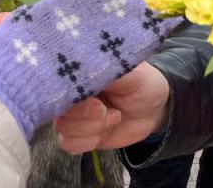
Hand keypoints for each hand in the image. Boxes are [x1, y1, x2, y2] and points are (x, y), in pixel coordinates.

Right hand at [0, 0, 179, 141]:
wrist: (155, 104)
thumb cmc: (134, 68)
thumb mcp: (115, 47)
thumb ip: (87, 36)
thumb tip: (67, 6)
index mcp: (60, 53)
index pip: (17, 46)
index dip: (3, 51)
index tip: (12, 56)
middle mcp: (54, 80)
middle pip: (28, 92)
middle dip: (66, 99)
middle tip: (93, 99)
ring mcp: (60, 109)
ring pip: (55, 120)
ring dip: (88, 118)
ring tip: (107, 107)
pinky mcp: (71, 133)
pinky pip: (69, 140)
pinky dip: (94, 133)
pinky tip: (110, 120)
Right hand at [54, 62, 170, 153]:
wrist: (154, 108)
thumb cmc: (141, 82)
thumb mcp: (129, 71)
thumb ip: (105, 69)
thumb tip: (81, 68)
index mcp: (79, 70)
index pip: (59, 82)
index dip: (74, 97)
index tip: (97, 103)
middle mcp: (71, 91)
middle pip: (59, 109)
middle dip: (86, 115)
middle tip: (107, 110)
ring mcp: (73, 113)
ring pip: (63, 128)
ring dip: (93, 128)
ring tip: (114, 117)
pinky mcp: (78, 133)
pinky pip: (68, 144)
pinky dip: (89, 141)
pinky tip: (105, 132)